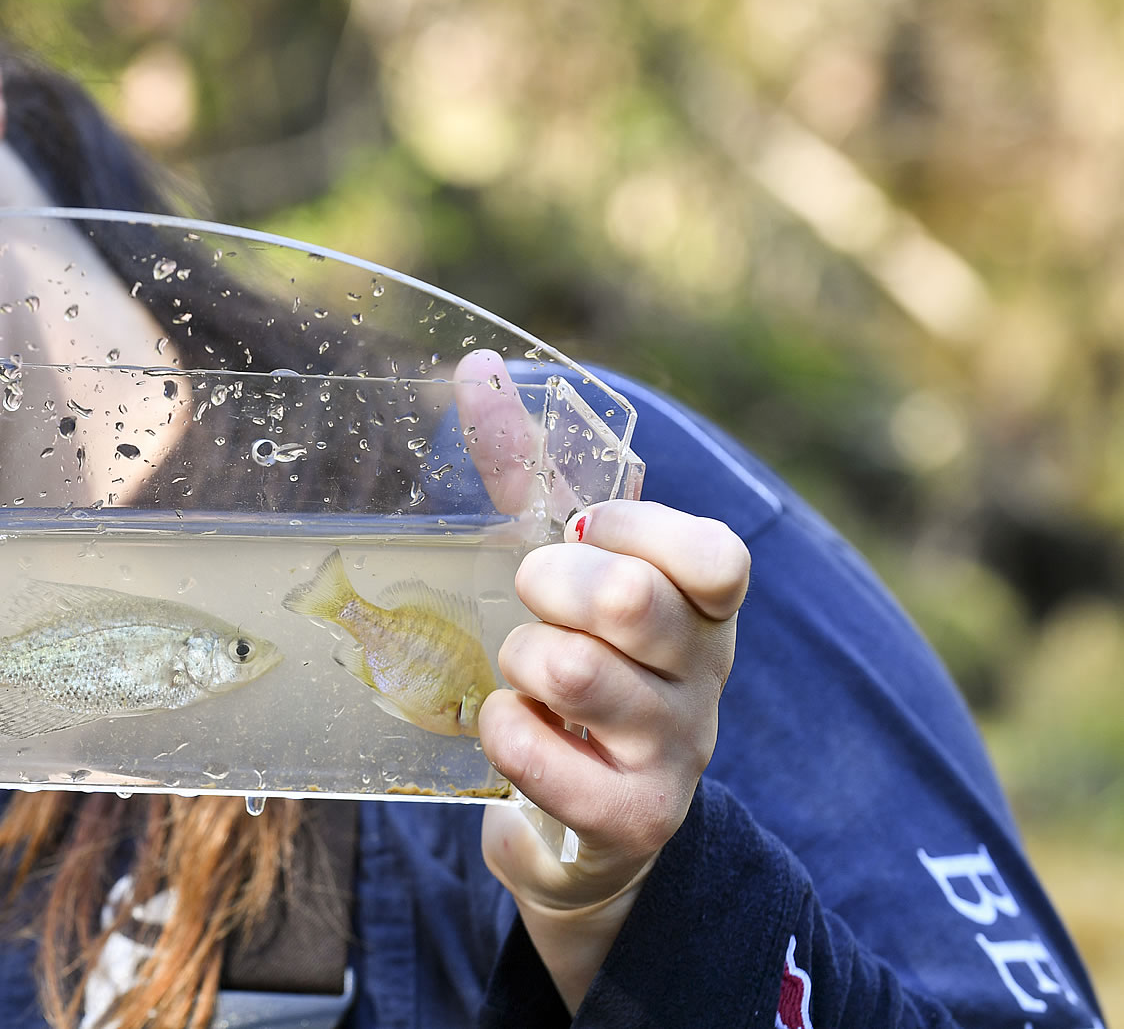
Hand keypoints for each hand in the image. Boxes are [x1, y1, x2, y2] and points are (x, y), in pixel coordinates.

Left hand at [454, 353, 749, 1009]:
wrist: (592, 824)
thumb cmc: (583, 668)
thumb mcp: (565, 569)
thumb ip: (525, 474)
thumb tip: (478, 368)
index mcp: (702, 607)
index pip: (714, 555)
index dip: (634, 530)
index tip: (580, 529)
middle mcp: (704, 676)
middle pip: (629, 600)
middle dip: (550, 585)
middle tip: (529, 598)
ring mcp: (673, 751)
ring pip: (572, 672)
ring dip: (519, 660)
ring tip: (521, 671)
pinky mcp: (630, 818)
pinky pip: (539, 753)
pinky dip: (501, 730)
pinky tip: (508, 727)